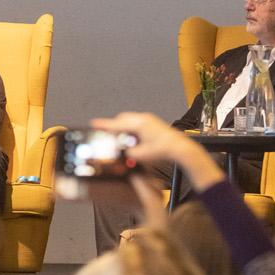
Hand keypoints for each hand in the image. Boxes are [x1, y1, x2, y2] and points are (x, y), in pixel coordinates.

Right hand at [92, 111, 225, 192]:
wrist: (180, 148)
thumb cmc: (164, 150)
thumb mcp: (141, 155)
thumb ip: (127, 153)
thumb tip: (120, 153)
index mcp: (139, 124)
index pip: (116, 124)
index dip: (104, 125)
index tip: (94, 123)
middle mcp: (144, 119)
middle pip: (122, 119)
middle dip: (114, 127)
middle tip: (108, 136)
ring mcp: (149, 120)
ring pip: (130, 121)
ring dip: (124, 129)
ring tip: (122, 141)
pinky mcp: (153, 123)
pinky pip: (137, 123)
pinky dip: (131, 130)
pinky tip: (133, 140)